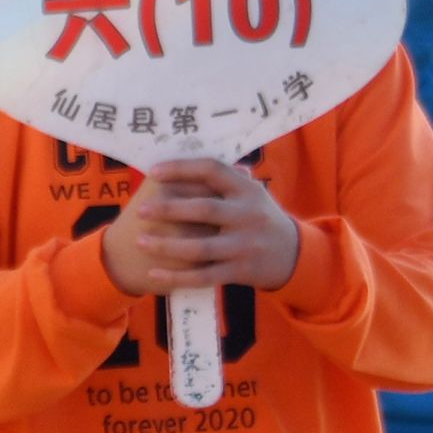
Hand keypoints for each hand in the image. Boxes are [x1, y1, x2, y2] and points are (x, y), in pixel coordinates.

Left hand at [92, 155, 303, 294]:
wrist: (292, 253)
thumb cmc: (258, 216)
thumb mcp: (251, 193)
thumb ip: (224, 179)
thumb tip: (182, 155)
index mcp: (247, 189)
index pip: (212, 170)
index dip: (182, 168)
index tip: (153, 172)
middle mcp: (248, 215)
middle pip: (204, 210)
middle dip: (169, 209)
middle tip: (141, 210)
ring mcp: (245, 245)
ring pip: (200, 248)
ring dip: (167, 246)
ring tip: (140, 241)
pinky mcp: (240, 271)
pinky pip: (203, 276)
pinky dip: (177, 277)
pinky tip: (153, 274)